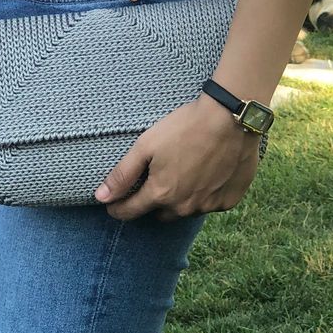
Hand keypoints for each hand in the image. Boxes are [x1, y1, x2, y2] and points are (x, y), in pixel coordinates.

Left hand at [94, 92, 262, 221]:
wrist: (232, 119)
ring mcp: (209, 206)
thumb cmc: (185, 128)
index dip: (118, 208)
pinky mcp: (229, 200)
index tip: (113, 205)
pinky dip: (204, 194)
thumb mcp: (146, 146)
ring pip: (185, 210)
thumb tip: (100, 197)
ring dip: (180, 198)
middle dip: (153, 201)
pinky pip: (210, 204)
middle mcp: (184, 207)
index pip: (130, 212)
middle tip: (155, 179)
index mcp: (161, 194)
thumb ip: (122, 175)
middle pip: (159, 213)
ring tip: (182, 173)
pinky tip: (206, 174)